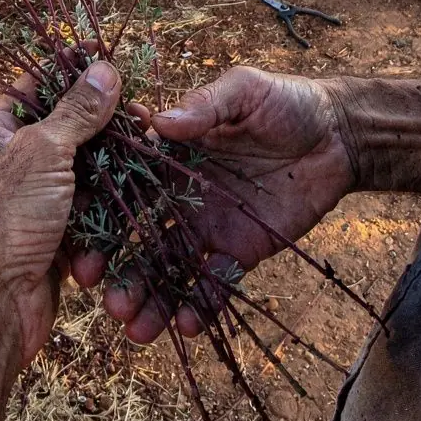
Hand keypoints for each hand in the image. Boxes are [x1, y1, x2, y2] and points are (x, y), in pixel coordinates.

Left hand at [0, 60, 120, 364]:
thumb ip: (75, 113)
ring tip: (143, 176)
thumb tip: (103, 69)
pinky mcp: (49, 245)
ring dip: (106, 188)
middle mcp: (9, 168)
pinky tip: (124, 222)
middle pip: (65, 136)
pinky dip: (100, 229)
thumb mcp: (42, 152)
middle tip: (143, 125)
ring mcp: (29, 208)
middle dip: (103, 135)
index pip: (33, 88)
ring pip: (81, 183)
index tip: (107, 62)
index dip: (69, 73)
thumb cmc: (3, 219)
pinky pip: (84, 225)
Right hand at [73, 67, 355, 342]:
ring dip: (152, 299)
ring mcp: (207, 226)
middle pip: (139, 238)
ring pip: (170, 268)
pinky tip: (188, 327)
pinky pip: (216, 284)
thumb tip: (159, 121)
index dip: (101, 216)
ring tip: (136, 330)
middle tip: (106, 300)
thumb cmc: (285, 101)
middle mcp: (179, 195)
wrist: (338, 135)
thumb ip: (204, 106)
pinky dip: (201, 306)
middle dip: (120, 271)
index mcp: (169, 155)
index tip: (82, 243)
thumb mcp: (243, 90)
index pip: (124, 187)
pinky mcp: (240, 250)